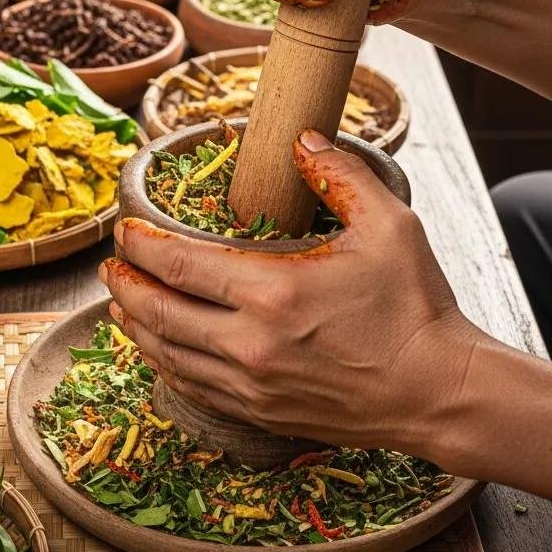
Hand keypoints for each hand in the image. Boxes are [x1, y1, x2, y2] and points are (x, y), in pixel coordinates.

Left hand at [101, 130, 484, 456]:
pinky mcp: (261, 412)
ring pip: (168, 354)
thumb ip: (340, 174)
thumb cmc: (416, 308)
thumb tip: (304, 139)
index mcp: (272, 291)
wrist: (440, 392)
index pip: (180, 264)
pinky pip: (194, 386)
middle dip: (127, 284)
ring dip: (136, 325)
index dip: (142, 244)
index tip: (125, 229)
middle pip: (160, 312)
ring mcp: (252, 384)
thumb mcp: (389, 225)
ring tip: (120, 301)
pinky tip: (160, 348)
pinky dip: (166, 362)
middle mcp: (250, 343)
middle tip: (111, 263)